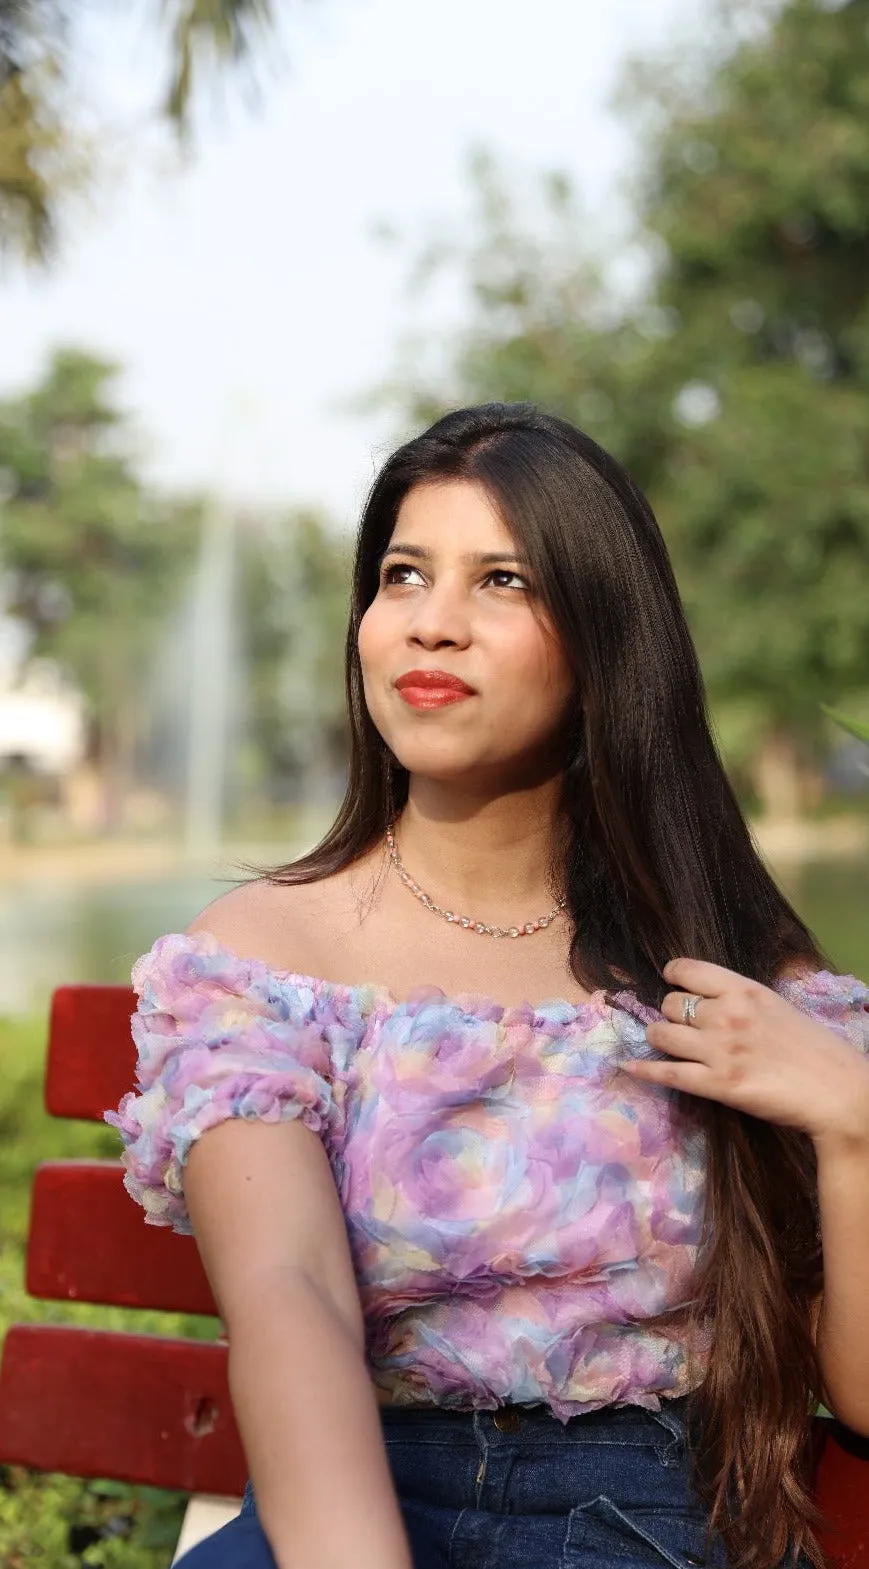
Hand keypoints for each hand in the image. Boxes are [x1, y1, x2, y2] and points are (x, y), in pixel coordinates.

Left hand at [621, 957, 868, 1149]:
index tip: (672, 982)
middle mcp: (727, 1015)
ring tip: (664, 1044)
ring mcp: (719, 1051)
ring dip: (658, 1039)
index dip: (673, 975)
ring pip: (661, 1035)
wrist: (837, 1091)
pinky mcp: (718, 1086)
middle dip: (671, 1014)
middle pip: (670, 1004)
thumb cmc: (815, 1049)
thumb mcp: (778, 1006)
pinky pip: (667, 1074)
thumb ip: (742, 1000)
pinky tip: (629, 1067)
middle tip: (681, 1025)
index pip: (688, 969)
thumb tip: (711, 998)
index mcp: (745, 990)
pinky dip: (644, 1070)